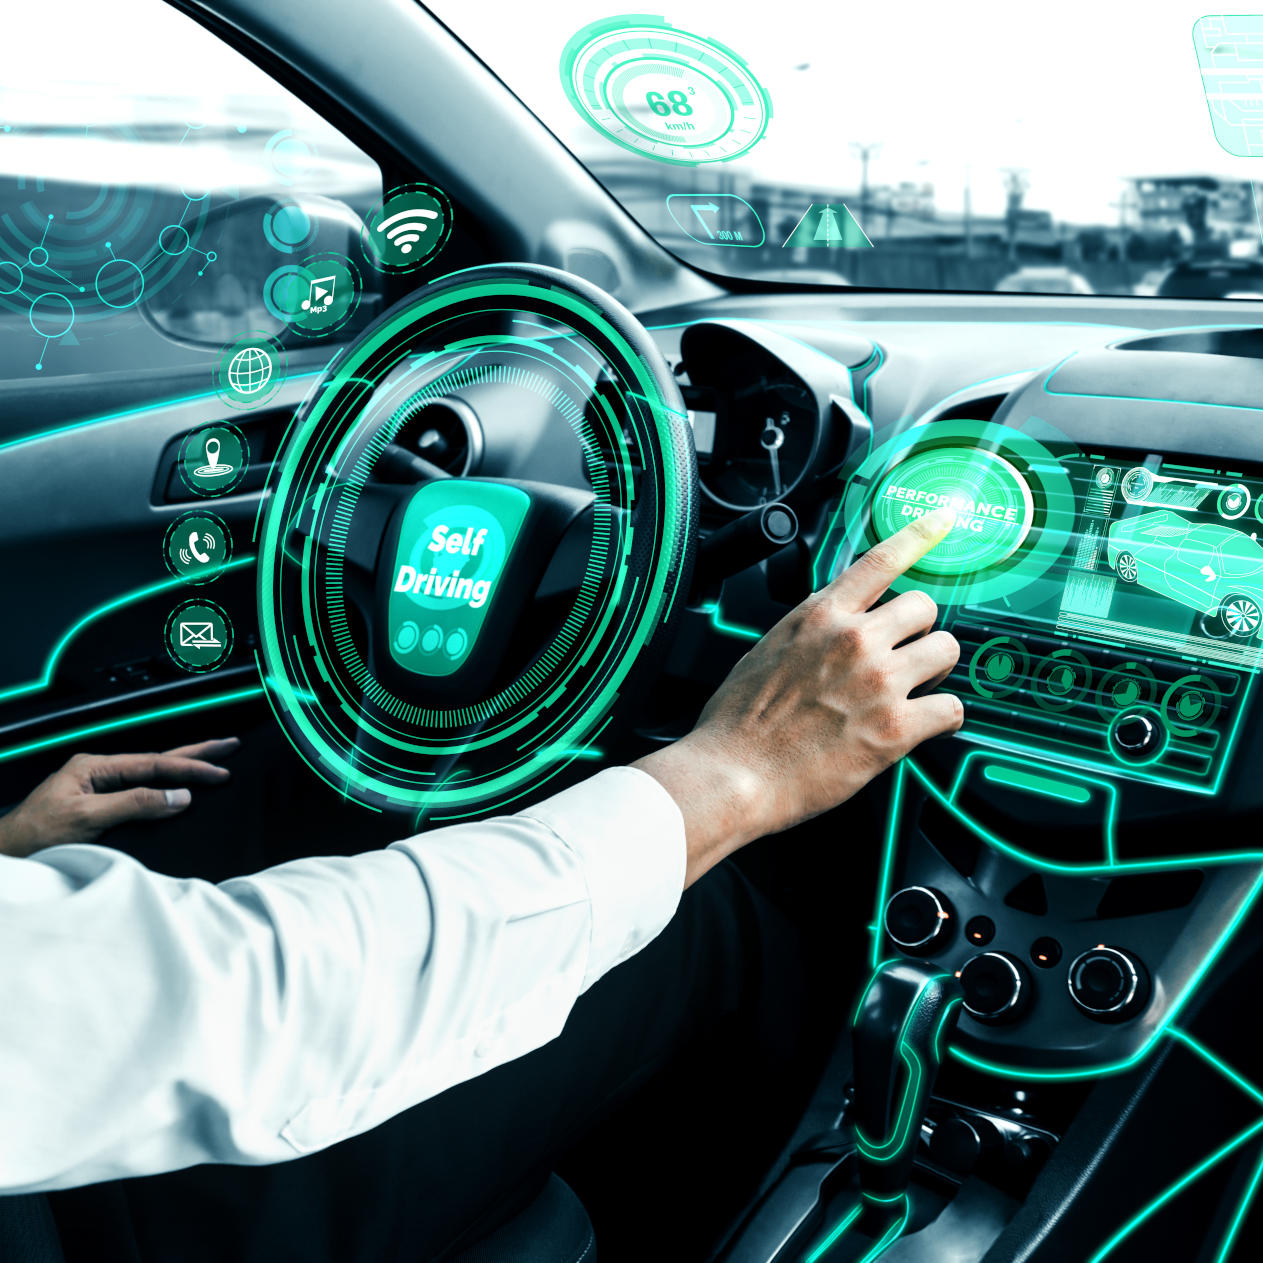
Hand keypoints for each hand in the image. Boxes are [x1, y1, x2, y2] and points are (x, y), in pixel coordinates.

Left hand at [0, 737, 239, 858]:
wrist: (7, 856)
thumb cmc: (35, 837)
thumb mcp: (86, 818)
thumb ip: (134, 804)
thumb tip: (178, 796)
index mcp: (95, 768)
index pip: (153, 764)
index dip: (188, 768)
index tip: (219, 773)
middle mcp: (98, 773)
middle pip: (157, 760)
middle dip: (195, 753)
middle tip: (230, 745)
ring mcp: (98, 788)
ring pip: (151, 774)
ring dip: (184, 767)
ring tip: (213, 759)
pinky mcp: (99, 806)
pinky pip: (141, 791)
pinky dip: (166, 786)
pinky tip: (178, 786)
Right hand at [635, 508, 961, 885]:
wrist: (733, 775)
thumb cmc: (738, 723)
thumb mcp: (767, 652)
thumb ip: (810, 632)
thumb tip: (833, 629)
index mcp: (819, 616)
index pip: (881, 561)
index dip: (919, 535)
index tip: (942, 520)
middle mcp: (854, 640)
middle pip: (925, 606)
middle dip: (919, 631)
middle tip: (904, 657)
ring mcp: (879, 681)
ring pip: (947, 651)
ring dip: (935, 671)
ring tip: (914, 692)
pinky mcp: (896, 728)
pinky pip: (952, 709)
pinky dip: (943, 719)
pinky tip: (923, 727)